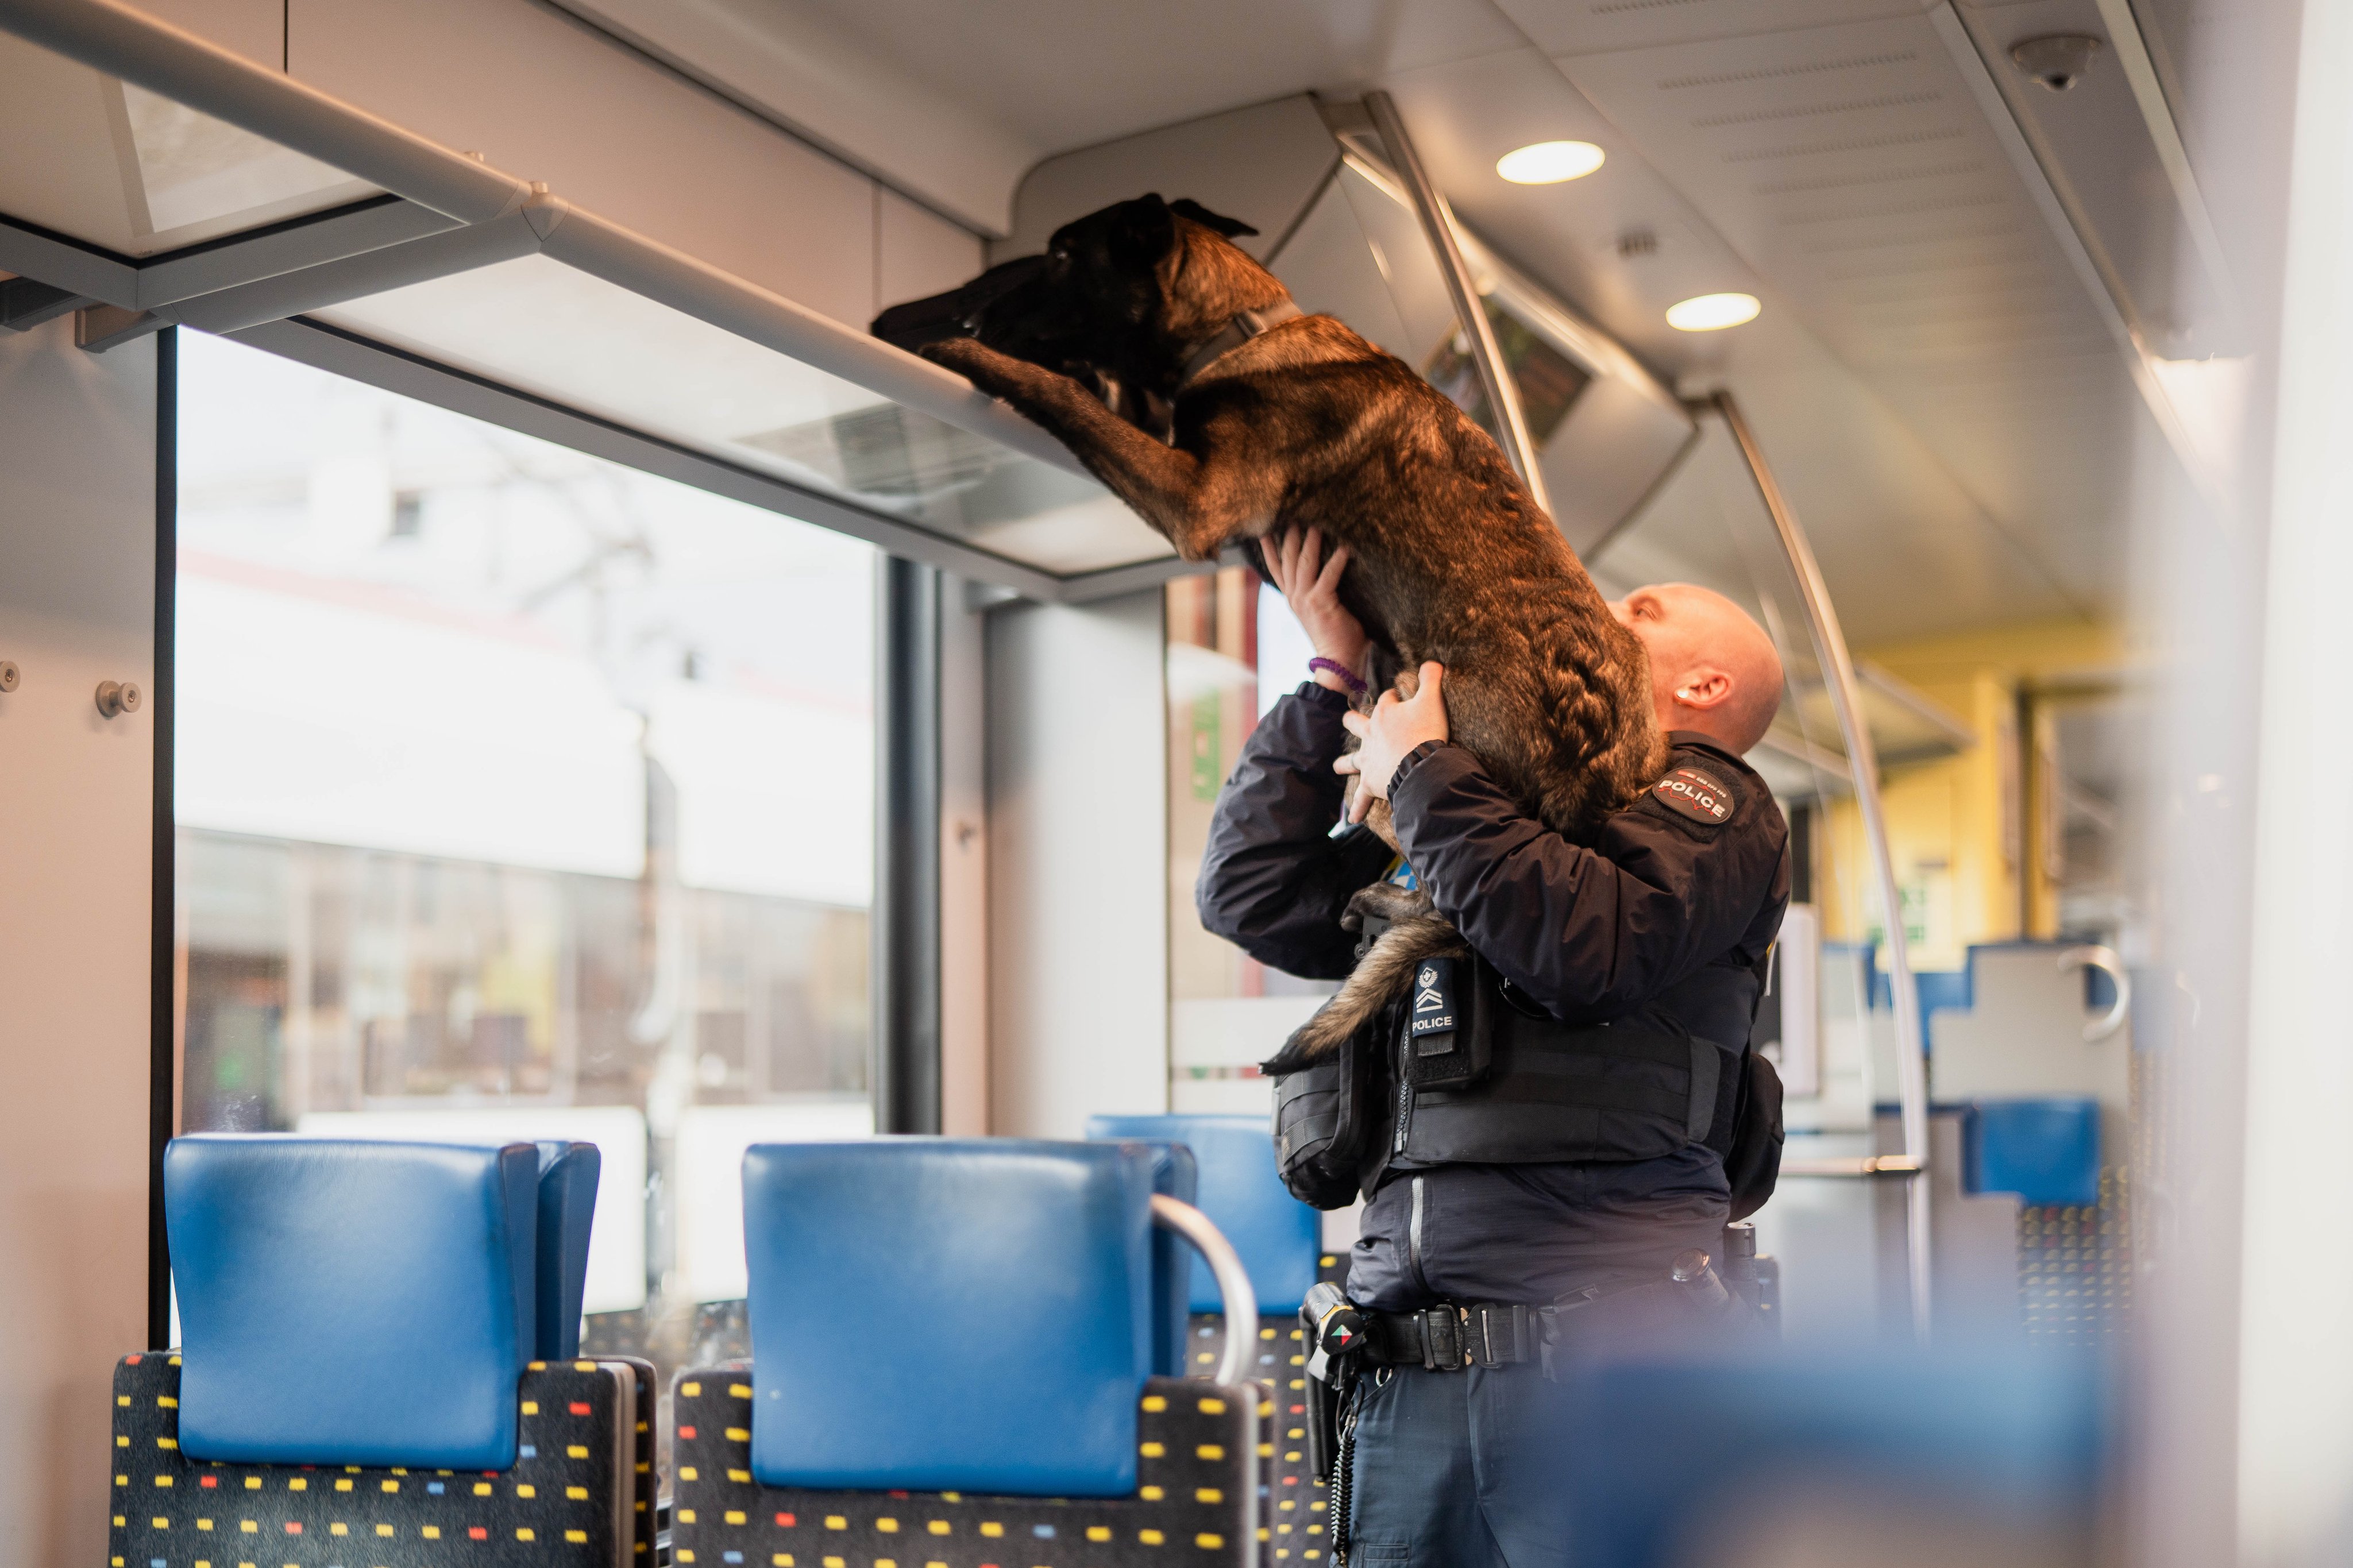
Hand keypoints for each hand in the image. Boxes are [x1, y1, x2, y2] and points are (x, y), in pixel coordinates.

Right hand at [1266, 525, 1367, 692]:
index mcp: (1292, 598)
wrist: (1339, 663)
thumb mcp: (1324, 608)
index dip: (1270, 546)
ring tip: (1318, 522)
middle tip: (1295, 513)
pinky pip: (1328, 574)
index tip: (1267, 526)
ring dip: (1310, 540)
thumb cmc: (1340, 635)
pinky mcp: (1321, 603)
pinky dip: (1337, 559)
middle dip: (1290, 534)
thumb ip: (1323, 589)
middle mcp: (1294, 597)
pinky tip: (1346, 546)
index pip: (1276, 566)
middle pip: (1286, 558)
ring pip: (1303, 561)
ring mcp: (1304, 599)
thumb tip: (1336, 564)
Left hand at [1334, 663, 1447, 822]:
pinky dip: (1357, 808)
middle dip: (1353, 720)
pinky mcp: (1370, 782)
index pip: (1387, 699)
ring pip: (1350, 760)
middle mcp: (1371, 735)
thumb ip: (1432, 676)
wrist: (1420, 766)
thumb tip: (1433, 660)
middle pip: (1355, 723)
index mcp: (1384, 713)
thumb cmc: (1426, 732)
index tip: (1398, 697)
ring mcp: (1368, 759)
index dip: (1393, 697)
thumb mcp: (1432, 698)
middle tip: (1350, 719)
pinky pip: (1361, 798)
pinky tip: (1350, 820)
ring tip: (1336, 766)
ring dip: (1343, 763)